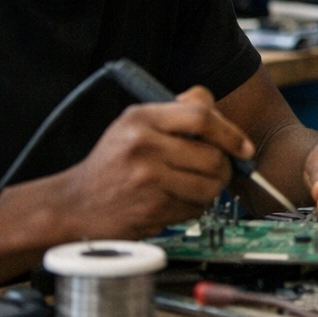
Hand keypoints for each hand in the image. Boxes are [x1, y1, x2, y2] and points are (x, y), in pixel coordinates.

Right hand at [53, 87, 249, 237]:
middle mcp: (144, 145)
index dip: (231, 132)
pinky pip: (195, 209)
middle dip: (223, 168)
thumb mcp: (134, 126)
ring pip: (210, 185)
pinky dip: (192, 208)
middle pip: (213, 156)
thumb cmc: (111, 165)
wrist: (73, 206)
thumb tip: (215, 108)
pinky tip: (172, 202)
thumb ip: (175, 113)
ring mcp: (148, 179)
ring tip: (191, 187)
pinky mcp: (152, 209)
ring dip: (210, 190)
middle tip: (214, 171)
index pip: (201, 116)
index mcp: (141, 118)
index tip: (244, 147)